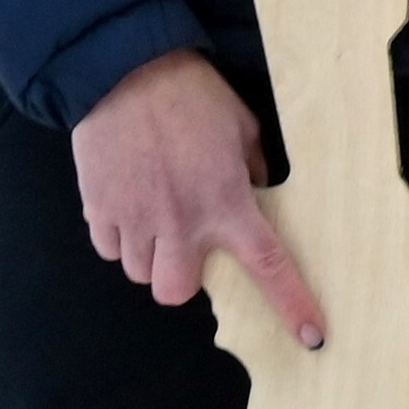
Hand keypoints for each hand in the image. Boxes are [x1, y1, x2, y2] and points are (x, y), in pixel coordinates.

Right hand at [68, 50, 325, 345]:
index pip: (268, 265)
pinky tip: (127, 202)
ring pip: (139, 272)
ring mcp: (135, 219)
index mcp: (227, 202)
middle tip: (185, 244)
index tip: (311, 337)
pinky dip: (118, 236)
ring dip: (149, 253)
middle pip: (175, 292)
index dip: (291, 304)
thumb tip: (251, 191)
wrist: (124, 72)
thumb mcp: (243, 128)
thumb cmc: (192, 95)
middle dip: (180, 277)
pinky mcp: (98, 209)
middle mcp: (180, 221)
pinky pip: (108, 248)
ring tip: (154, 212)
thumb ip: (250, 169)